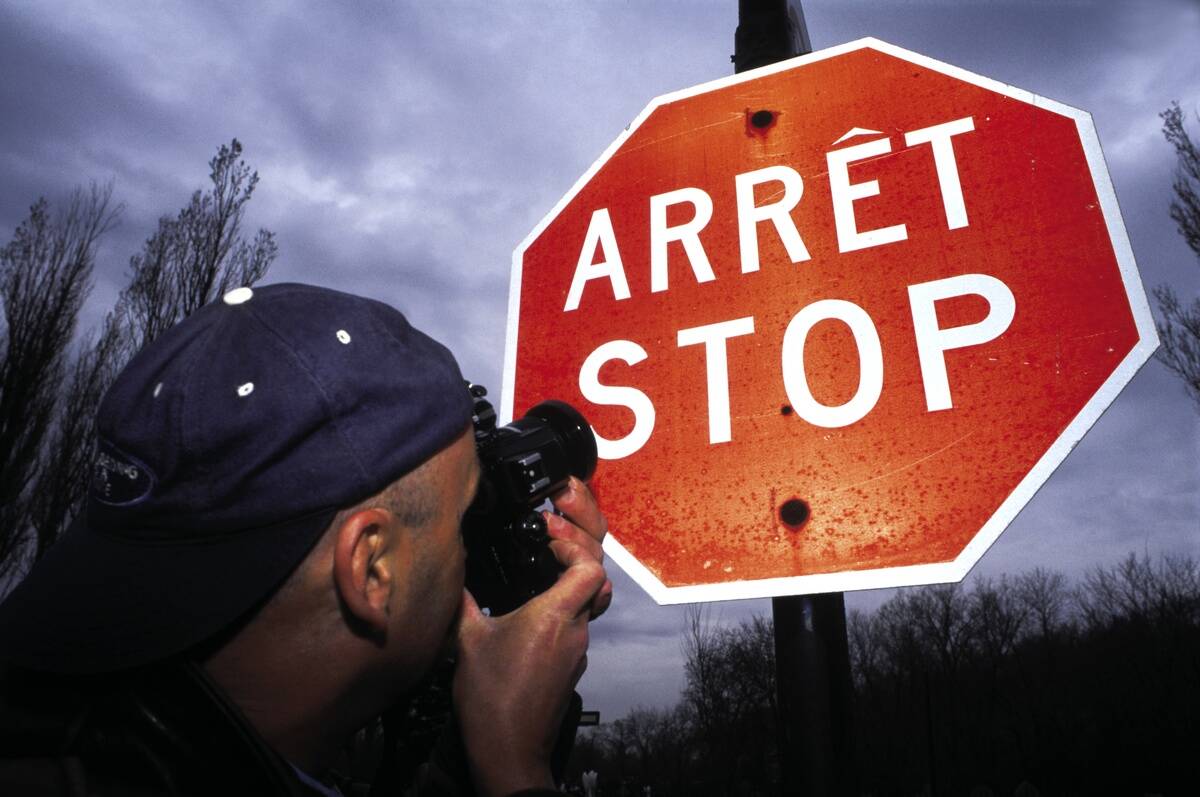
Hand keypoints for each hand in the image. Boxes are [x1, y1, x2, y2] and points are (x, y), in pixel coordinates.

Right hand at [453, 478, 610, 795]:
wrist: (508, 750)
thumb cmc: (491, 701)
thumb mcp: (468, 640)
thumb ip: (464, 600)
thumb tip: (455, 573)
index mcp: (555, 616)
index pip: (591, 567)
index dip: (574, 545)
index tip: (546, 539)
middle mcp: (575, 631)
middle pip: (598, 580)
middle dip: (576, 554)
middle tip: (549, 545)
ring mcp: (576, 650)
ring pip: (589, 603)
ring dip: (570, 582)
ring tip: (540, 572)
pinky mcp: (570, 666)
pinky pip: (575, 626)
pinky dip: (562, 609)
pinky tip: (533, 609)